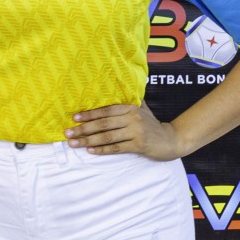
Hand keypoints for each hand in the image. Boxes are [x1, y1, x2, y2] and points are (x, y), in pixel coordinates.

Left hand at [66, 102, 182, 159]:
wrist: (171, 140)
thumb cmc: (152, 125)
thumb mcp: (142, 110)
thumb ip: (128, 102)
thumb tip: (113, 89)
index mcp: (131, 108)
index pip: (106, 110)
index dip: (89, 114)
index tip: (74, 118)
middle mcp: (133, 118)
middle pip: (103, 124)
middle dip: (83, 129)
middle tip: (68, 133)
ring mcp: (136, 132)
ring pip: (107, 136)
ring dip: (88, 140)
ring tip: (74, 143)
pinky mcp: (139, 145)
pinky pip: (116, 148)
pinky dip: (102, 150)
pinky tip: (91, 151)